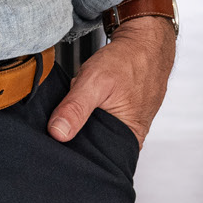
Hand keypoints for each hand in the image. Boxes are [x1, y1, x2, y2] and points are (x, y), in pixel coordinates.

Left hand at [48, 13, 175, 147]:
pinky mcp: (123, 117)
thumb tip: (57, 133)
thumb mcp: (96, 81)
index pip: (93, 161)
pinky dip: (91, 111)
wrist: (145, 41)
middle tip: (72, 113)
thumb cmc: (128, 60)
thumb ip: (75, 108)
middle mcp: (131, 140)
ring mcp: (128, 128)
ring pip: (94, 133)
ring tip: (84, 104)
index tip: (58, 137)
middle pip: (92, 148)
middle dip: (76, 133)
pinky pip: (100, 121)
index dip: (72, 151)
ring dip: (83, 121)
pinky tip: (90, 100)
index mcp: (129, 142)